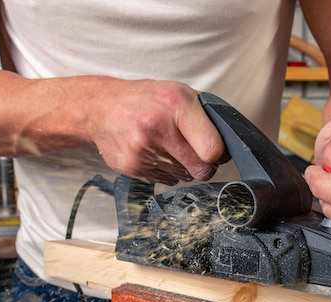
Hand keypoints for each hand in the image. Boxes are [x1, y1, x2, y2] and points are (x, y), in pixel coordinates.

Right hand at [85, 80, 226, 184]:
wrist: (101, 108)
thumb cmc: (147, 99)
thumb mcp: (179, 93)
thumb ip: (206, 115)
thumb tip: (230, 142)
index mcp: (175, 104)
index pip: (212, 149)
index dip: (219, 154)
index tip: (217, 151)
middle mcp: (156, 127)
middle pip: (200, 169)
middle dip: (204, 164)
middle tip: (197, 152)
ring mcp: (141, 150)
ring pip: (184, 176)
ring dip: (184, 166)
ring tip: (170, 146)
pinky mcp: (131, 167)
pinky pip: (166, 180)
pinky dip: (167, 171)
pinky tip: (156, 152)